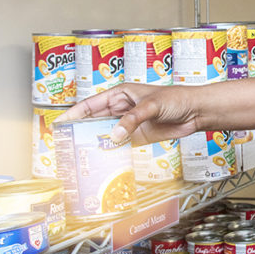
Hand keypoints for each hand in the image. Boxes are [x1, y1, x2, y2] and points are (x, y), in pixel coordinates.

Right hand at [56, 83, 202, 144]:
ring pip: (105, 134)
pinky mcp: (137, 137)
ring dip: (94, 143)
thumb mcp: (151, 105)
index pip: (90, 104)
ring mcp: (128, 123)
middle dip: (80, 131)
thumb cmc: (176, 99)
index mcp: (120, 94)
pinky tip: (101, 159)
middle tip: (65, 144)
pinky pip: (119, 145)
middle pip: (94, 120)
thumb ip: (132, 120)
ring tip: (79, 154)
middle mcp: (121, 109)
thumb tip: (114, 135)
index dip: (73, 114)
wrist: (195, 111)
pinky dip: (110, 151)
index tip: (59, 124)